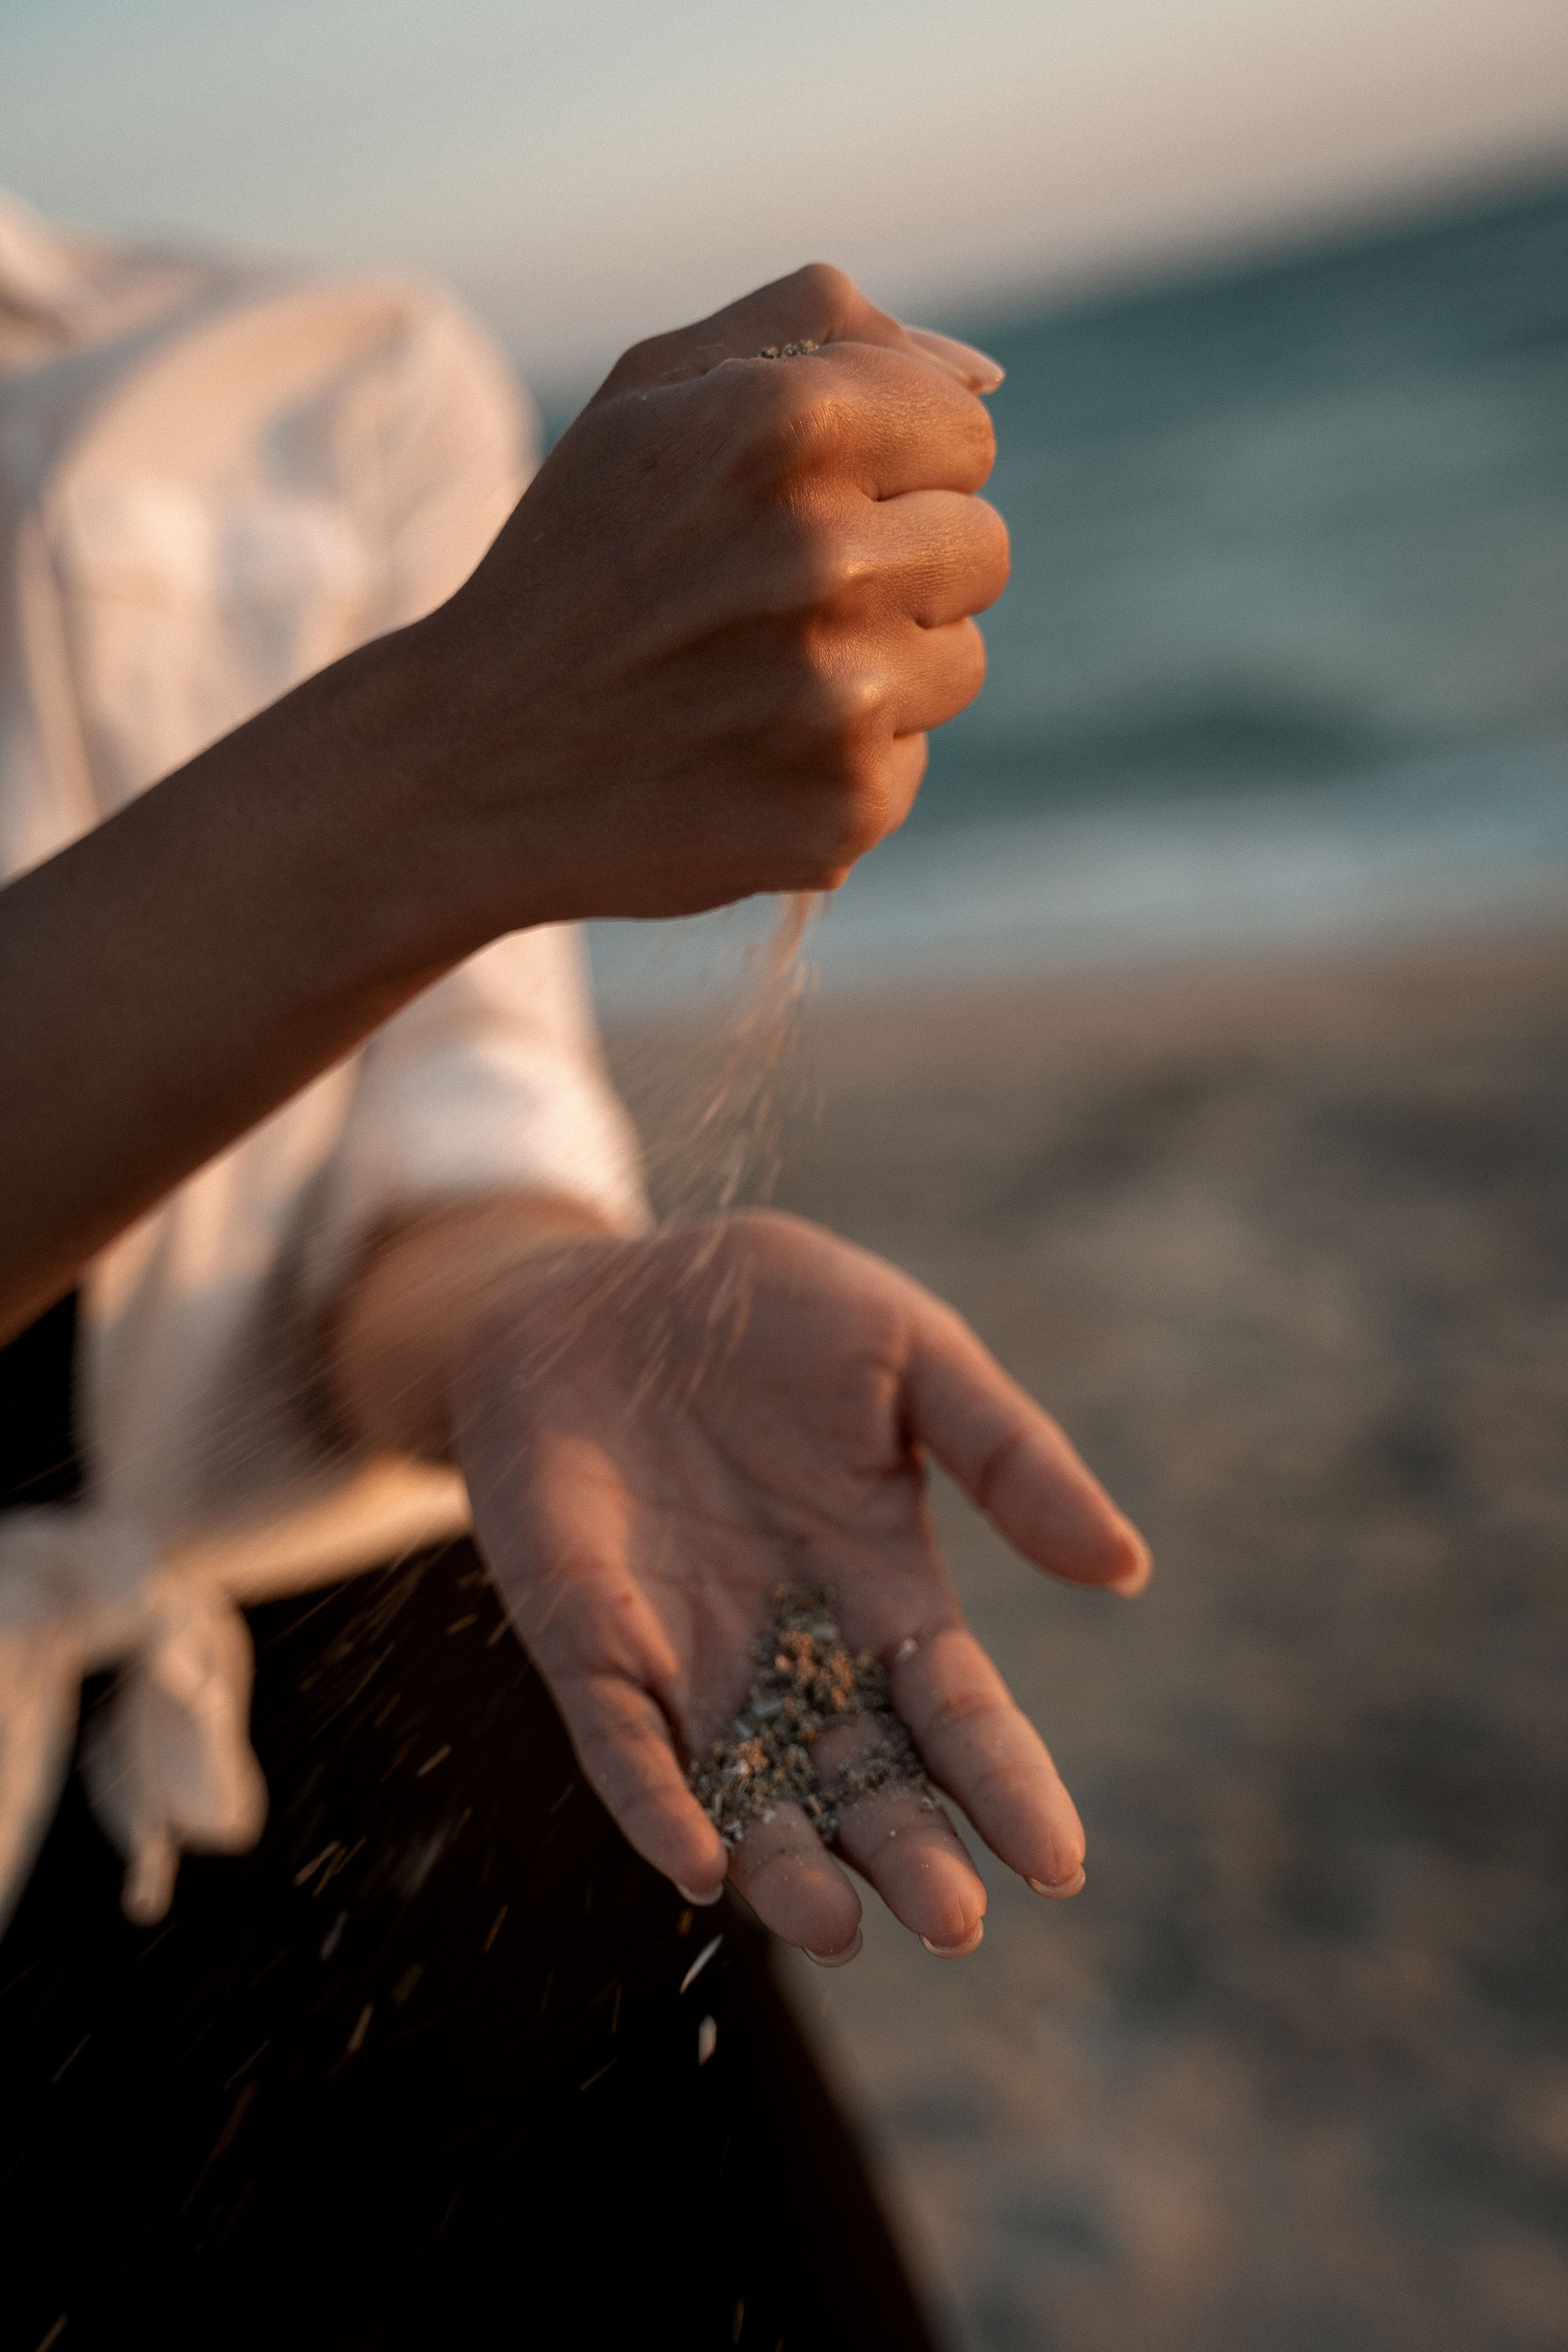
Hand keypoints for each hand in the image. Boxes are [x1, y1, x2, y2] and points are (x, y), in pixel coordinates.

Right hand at [410, 264, 1009, 938]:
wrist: (468, 763)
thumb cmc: (572, 563)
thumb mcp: (654, 392)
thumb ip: (820, 330)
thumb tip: (983, 378)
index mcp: (786, 422)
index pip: (966, 433)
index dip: (894, 471)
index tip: (811, 509)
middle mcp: (825, 551)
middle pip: (982, 547)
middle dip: (901, 569)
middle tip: (780, 604)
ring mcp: (840, 692)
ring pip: (959, 661)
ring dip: (883, 671)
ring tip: (759, 681)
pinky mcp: (843, 806)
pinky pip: (908, 766)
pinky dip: (841, 766)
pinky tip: (747, 757)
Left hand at [445, 1211, 1149, 1962]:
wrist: (600, 1288)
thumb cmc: (765, 1311)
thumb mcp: (910, 1352)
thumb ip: (1008, 1453)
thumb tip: (1124, 1566)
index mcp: (883, 1584)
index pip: (956, 1708)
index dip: (1004, 1783)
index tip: (1056, 1860)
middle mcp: (792, 1645)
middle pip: (861, 1774)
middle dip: (906, 1849)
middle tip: (953, 1920)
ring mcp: (687, 1652)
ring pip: (745, 1789)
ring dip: (786, 1864)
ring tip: (833, 1929)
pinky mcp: (587, 1641)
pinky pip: (620, 1743)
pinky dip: (652, 1806)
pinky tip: (693, 1866)